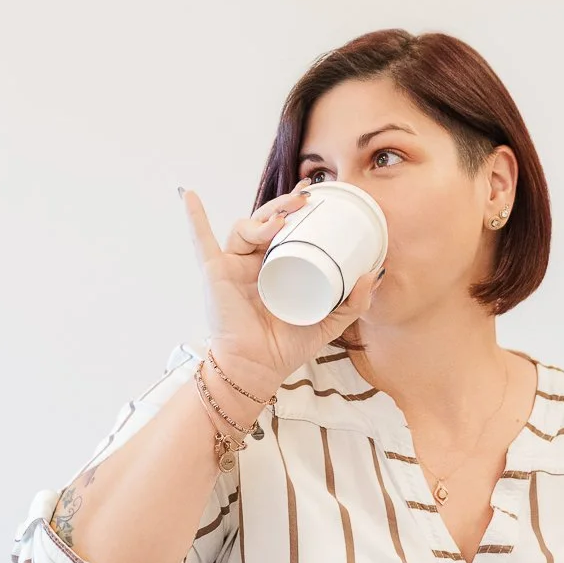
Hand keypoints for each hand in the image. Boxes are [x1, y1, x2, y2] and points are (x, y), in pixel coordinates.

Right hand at [180, 185, 381, 402]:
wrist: (258, 368)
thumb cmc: (287, 346)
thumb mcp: (329, 322)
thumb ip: (353, 302)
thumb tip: (374, 273)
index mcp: (278, 267)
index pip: (286, 229)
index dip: (296, 209)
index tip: (314, 194)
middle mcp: (254, 262)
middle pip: (265, 221)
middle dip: (284, 206)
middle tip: (305, 199)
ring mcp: (232, 265)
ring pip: (244, 228)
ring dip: (262, 218)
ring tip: (282, 219)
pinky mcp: (215, 273)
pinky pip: (201, 240)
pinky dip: (194, 218)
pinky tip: (189, 196)